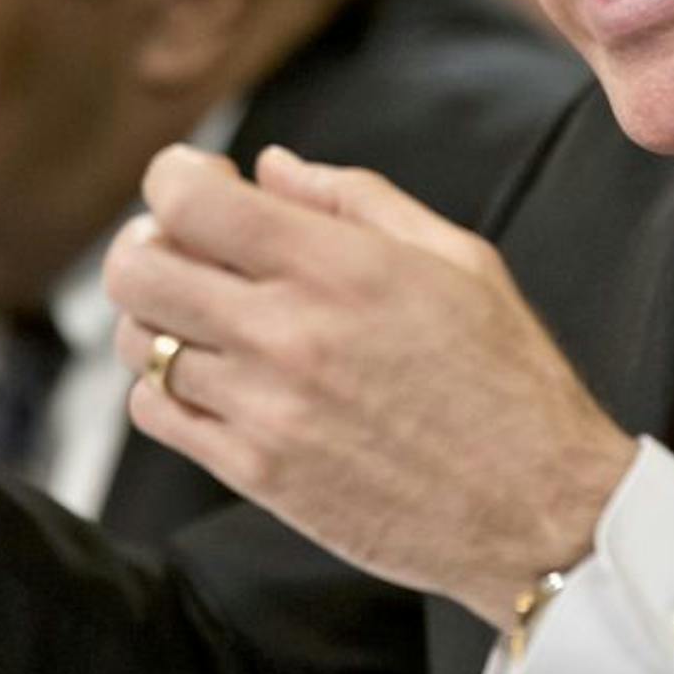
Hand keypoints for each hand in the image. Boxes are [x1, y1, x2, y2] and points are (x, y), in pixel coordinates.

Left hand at [107, 145, 638, 627]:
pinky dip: (167, 386)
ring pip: (140, 342)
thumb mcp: (457, 257)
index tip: (201, 180)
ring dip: (159, 316)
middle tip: (186, 246)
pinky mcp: (256, 474)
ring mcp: (264, 410)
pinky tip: (217, 377)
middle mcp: (288, 333)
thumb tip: (270, 167)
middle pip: (137, 270)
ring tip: (208, 316)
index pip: (188, 201)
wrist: (537, 506)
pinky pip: (158, 413)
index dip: (174, 176)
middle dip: (146, 242)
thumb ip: (355, 198)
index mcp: (341, 266)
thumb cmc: (508, 374)